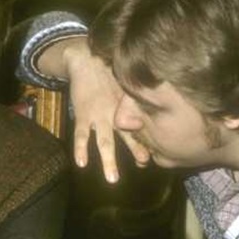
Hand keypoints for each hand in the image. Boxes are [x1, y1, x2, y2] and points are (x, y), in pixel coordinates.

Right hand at [62, 38, 149, 182]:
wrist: (86, 59)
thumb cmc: (108, 73)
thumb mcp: (128, 84)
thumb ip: (138, 99)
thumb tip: (157, 109)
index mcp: (127, 108)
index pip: (141, 127)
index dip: (149, 140)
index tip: (157, 153)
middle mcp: (115, 114)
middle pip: (128, 136)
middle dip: (137, 151)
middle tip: (144, 164)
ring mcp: (98, 116)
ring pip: (105, 141)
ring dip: (109, 160)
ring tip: (112, 179)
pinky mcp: (82, 114)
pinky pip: (81, 135)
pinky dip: (80, 149)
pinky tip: (82, 163)